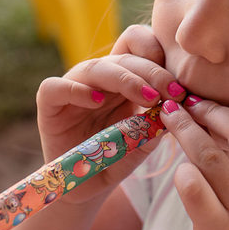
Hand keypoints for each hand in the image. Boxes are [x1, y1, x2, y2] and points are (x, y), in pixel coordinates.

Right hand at [34, 25, 183, 204]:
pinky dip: (76, 89)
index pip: (138, 43)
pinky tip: (96, 101)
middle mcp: (98, 77)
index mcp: (123, 77)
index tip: (180, 85)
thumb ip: (158, 124)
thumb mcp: (144, 141)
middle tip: (173, 93)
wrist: (83, 186)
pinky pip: (55, 86)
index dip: (158, 53)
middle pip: (125, 56)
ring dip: (126, 79)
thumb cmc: (115, 159)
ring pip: (96, 67)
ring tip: (148, 97)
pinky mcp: (48, 103)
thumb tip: (179, 107)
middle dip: (153, 72)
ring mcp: (73, 87)